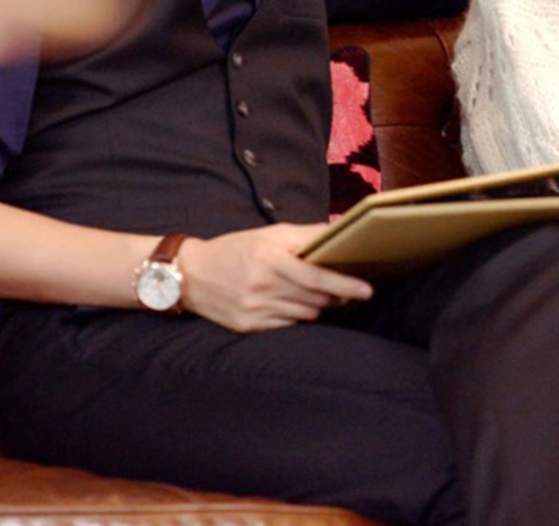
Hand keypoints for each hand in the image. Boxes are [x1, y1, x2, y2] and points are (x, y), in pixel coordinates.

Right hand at [177, 223, 373, 332]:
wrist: (192, 274)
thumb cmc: (236, 249)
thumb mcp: (269, 234)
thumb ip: (305, 235)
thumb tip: (338, 232)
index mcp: (269, 259)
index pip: (316, 276)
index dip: (344, 285)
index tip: (366, 289)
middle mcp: (262, 287)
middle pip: (315, 299)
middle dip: (336, 297)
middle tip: (350, 291)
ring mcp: (256, 310)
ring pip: (305, 315)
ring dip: (319, 307)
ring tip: (323, 297)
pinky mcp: (250, 327)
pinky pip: (288, 325)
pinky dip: (299, 316)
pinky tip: (298, 306)